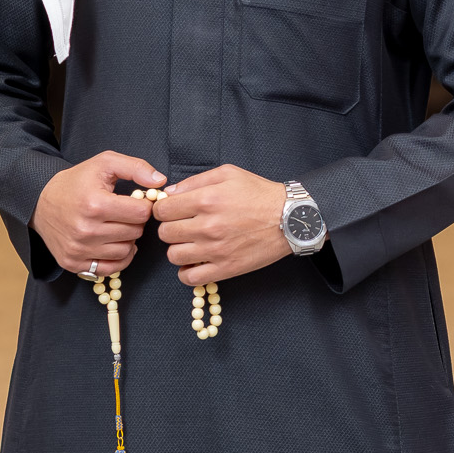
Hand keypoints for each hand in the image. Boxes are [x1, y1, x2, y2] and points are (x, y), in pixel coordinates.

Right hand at [32, 151, 166, 275]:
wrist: (40, 202)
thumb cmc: (76, 182)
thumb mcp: (105, 163)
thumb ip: (136, 168)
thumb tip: (160, 182)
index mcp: (95, 204)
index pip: (141, 213)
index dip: (144, 205)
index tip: (136, 201)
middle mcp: (86, 230)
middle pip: (135, 233)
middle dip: (135, 222)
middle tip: (126, 213)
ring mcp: (78, 249)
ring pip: (125, 251)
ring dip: (128, 240)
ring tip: (118, 226)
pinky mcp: (73, 263)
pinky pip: (110, 268)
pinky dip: (118, 258)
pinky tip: (114, 243)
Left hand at [152, 163, 291, 285]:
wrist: (290, 218)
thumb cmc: (260, 193)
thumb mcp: (229, 174)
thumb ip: (196, 180)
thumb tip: (169, 193)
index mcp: (207, 199)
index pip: (162, 210)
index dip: (163, 210)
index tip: (172, 211)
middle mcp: (208, 225)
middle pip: (165, 234)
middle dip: (170, 228)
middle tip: (183, 226)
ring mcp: (216, 250)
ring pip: (174, 256)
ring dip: (179, 249)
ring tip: (192, 243)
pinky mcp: (225, 268)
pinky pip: (190, 278)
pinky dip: (187, 272)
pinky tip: (196, 262)